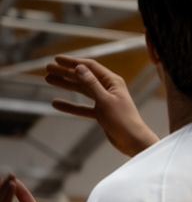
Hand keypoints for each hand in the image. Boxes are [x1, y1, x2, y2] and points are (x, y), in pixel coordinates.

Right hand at [44, 57, 158, 157]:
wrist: (134, 142)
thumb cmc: (123, 121)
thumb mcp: (104, 100)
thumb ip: (91, 84)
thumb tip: (79, 68)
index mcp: (112, 82)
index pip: (89, 67)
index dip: (72, 62)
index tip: (56, 59)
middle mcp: (108, 89)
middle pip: (83, 77)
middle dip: (65, 72)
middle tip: (48, 69)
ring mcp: (104, 101)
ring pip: (81, 90)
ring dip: (66, 85)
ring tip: (49, 80)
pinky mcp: (101, 113)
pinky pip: (82, 107)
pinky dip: (70, 106)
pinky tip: (57, 104)